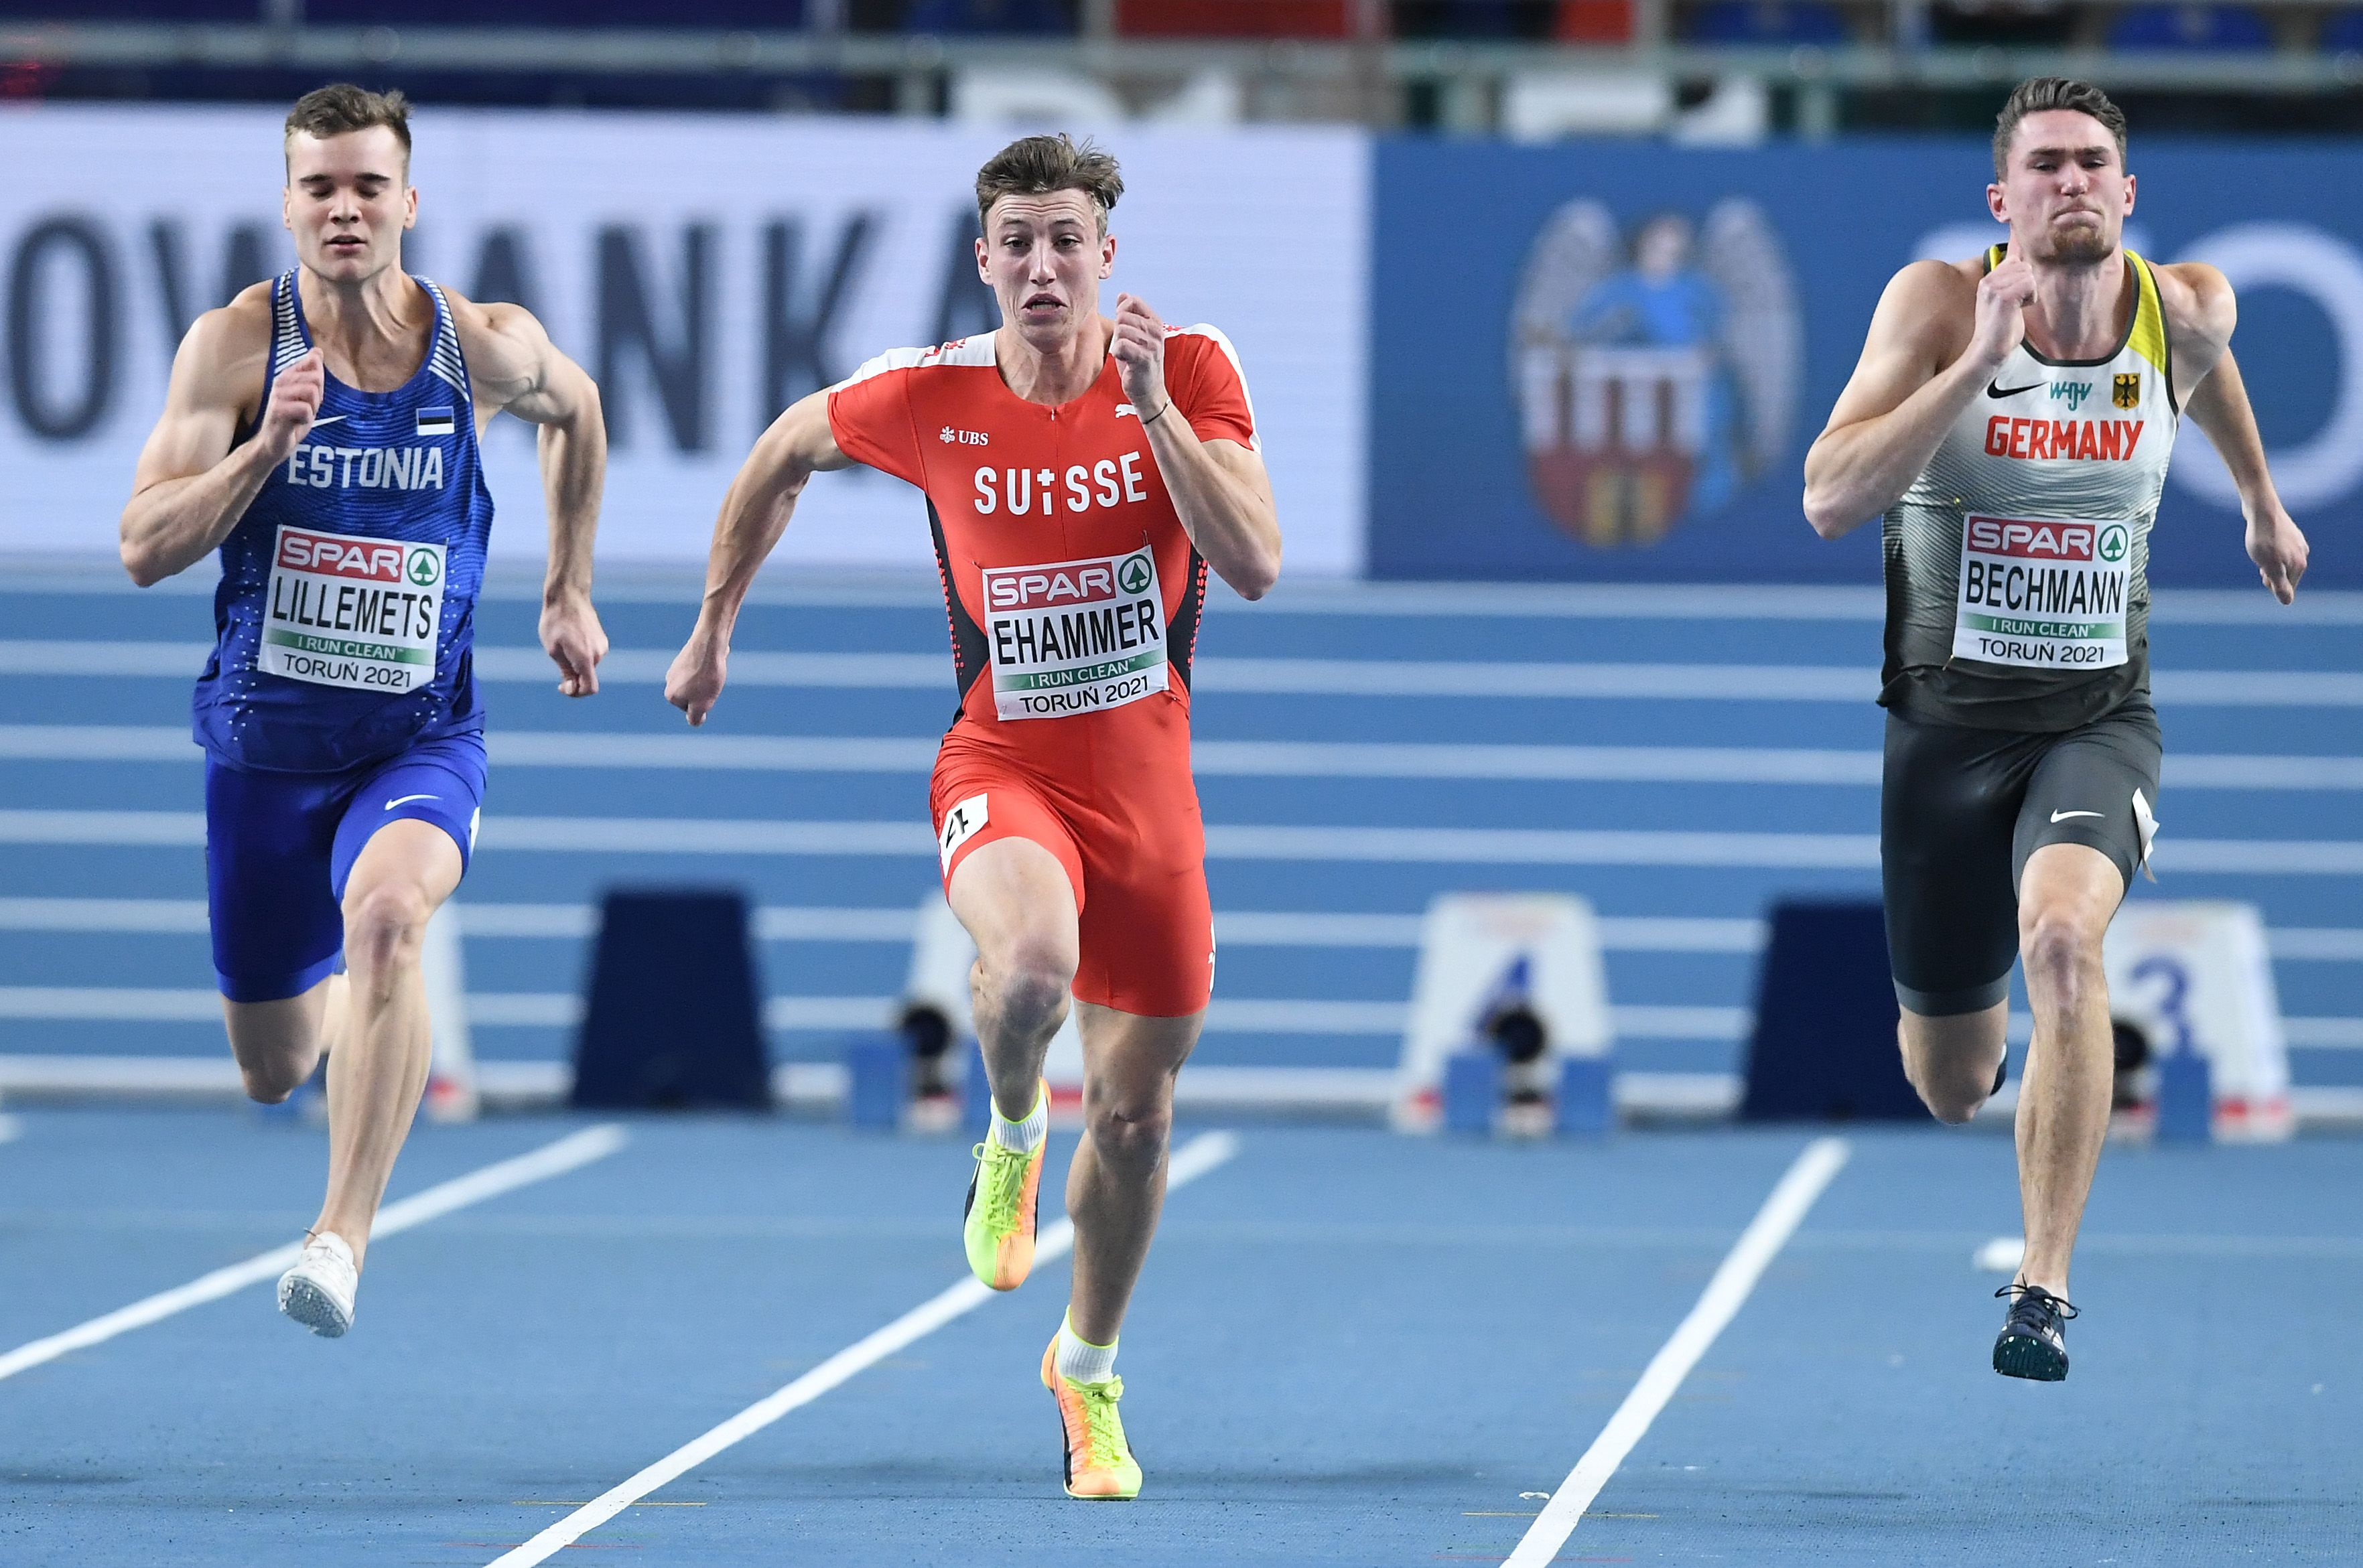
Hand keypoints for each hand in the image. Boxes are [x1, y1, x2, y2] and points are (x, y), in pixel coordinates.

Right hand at [256, 348, 323, 464]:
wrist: (275, 443)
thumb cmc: (292, 418)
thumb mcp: (308, 394)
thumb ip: (312, 373)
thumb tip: (317, 350)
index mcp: (287, 375)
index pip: (314, 364)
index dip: (320, 384)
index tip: (309, 397)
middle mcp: (280, 381)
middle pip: (316, 378)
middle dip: (318, 398)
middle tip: (306, 409)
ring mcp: (277, 395)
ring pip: (311, 392)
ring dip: (312, 408)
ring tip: (300, 415)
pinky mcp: (278, 410)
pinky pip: (305, 409)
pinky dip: (306, 419)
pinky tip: (296, 423)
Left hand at [540, 592, 607, 696]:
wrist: (568, 596)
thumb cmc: (556, 622)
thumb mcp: (554, 650)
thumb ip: (565, 672)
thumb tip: (572, 689)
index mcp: (585, 658)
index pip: (590, 688)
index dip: (577, 694)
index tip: (564, 686)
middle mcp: (598, 653)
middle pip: (588, 676)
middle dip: (574, 676)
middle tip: (557, 662)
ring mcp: (602, 645)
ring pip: (589, 665)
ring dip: (576, 663)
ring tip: (562, 645)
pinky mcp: (601, 639)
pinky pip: (591, 654)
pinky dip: (581, 654)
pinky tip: (570, 638)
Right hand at [665, 628, 727, 726]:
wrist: (709, 643)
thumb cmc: (706, 676)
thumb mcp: (702, 704)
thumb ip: (695, 717)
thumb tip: (694, 722)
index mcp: (671, 696)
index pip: (692, 711)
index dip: (705, 704)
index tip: (706, 692)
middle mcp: (669, 681)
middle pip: (695, 696)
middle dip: (706, 692)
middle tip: (711, 681)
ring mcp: (676, 668)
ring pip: (699, 682)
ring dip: (709, 679)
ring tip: (712, 670)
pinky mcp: (686, 657)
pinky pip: (702, 669)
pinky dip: (709, 668)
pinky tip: (713, 659)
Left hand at [1110, 292, 1168, 414]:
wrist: (1148, 392)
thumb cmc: (1138, 362)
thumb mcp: (1135, 334)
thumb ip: (1129, 313)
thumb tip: (1123, 294)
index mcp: (1155, 321)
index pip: (1132, 301)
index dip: (1121, 311)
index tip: (1123, 327)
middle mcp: (1156, 331)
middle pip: (1123, 316)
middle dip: (1118, 331)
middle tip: (1126, 346)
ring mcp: (1152, 344)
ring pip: (1121, 330)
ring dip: (1118, 344)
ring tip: (1127, 354)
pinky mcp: (1144, 358)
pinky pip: (1121, 345)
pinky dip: (1118, 354)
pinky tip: (1126, 361)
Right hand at [1968, 257, 2034, 370]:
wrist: (1989, 349)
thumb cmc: (2000, 329)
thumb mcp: (2003, 298)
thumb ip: (2010, 279)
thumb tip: (2020, 256)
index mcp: (1986, 280)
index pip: (2014, 261)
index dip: (2021, 279)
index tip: (2013, 297)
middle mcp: (1988, 281)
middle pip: (2024, 266)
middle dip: (2027, 284)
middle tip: (2015, 304)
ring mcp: (1995, 288)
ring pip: (2028, 275)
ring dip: (2030, 292)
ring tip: (2016, 308)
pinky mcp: (2004, 296)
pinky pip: (2030, 285)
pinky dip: (2031, 298)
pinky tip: (2019, 310)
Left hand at [2246, 501, 2308, 603]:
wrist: (2262, 509)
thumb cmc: (2264, 540)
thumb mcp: (2270, 567)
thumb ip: (2280, 585)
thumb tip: (2287, 602)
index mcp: (2300, 564)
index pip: (2287, 588)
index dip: (2271, 585)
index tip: (2263, 573)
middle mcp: (2303, 553)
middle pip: (2285, 575)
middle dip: (2270, 574)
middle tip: (2260, 564)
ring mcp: (2297, 542)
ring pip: (2282, 561)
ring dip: (2269, 563)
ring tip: (2259, 552)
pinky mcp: (2288, 533)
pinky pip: (2280, 549)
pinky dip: (2270, 552)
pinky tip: (2263, 543)